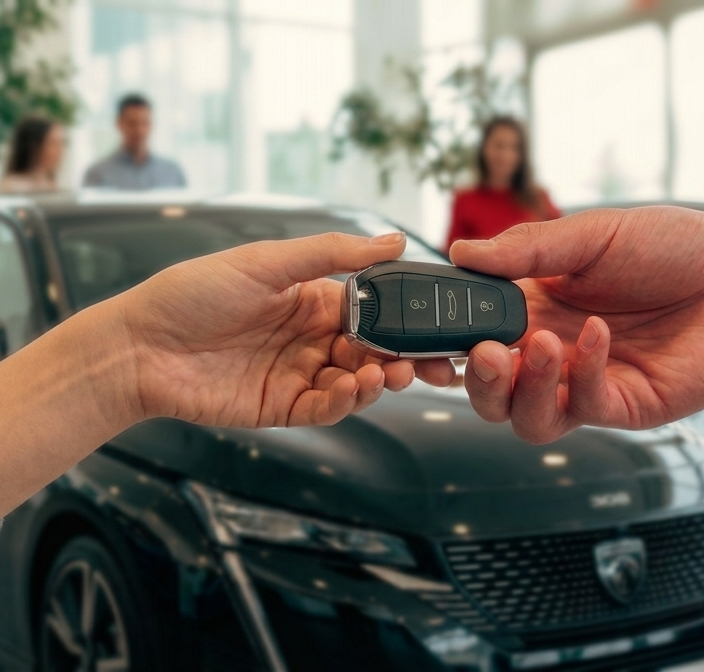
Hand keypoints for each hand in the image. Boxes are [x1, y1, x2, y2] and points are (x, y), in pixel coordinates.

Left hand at [119, 232, 455, 426]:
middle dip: (404, 358)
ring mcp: (299, 374)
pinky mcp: (283, 407)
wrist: (138, 347)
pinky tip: (352, 390)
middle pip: (374, 352)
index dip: (404, 320)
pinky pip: (326, 409)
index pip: (374, 310)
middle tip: (429, 364)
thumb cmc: (193, 293)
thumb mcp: (266, 262)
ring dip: (380, 381)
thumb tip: (393, 241)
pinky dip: (346, 403)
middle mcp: (312, 338)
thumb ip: (332, 253)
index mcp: (313, 299)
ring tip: (386, 376)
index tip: (433, 324)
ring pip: (357, 383)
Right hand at [450, 207, 703, 442]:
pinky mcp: (625, 402)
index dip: (441, 345)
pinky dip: (583, 374)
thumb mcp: (591, 235)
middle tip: (490, 352)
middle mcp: (550, 350)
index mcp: (531, 308)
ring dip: (523, 390)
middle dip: (477, 381)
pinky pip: (584, 406)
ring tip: (544, 346)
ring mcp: (585, 383)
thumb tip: (462, 251)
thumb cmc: (669, 247)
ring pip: (526, 418)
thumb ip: (528, 249)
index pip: (470, 337)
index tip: (427, 336)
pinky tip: (599, 334)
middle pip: (489, 393)